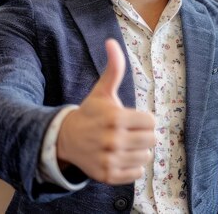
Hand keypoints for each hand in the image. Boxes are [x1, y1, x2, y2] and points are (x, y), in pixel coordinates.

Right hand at [57, 39, 155, 184]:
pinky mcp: (108, 176)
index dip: (144, 119)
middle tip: (129, 132)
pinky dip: (132, 167)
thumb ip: (114, 68)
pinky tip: (120, 157)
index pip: (152, 122)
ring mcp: (110, 159)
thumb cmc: (91, 113)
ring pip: (146, 157)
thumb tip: (112, 41)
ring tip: (124, 144)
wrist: (66, 139)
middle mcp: (113, 140)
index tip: (132, 118)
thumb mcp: (102, 91)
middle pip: (152, 140)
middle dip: (143, 135)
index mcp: (116, 118)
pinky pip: (137, 174)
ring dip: (138, 151)